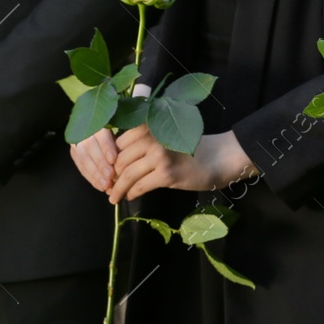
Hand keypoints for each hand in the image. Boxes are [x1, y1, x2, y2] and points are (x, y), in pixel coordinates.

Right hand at [70, 128, 119, 192]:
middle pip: (91, 148)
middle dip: (101, 164)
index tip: (113, 159)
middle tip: (110, 176)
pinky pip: (81, 167)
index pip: (101, 135)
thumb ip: (121, 143)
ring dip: (95, 174)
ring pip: (84, 159)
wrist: (95, 129)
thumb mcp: (119, 133)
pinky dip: (91, 178)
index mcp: (98, 124)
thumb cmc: (115, 133)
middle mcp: (85, 132)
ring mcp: (77, 142)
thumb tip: (127, 159)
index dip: (107, 148)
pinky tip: (100, 186)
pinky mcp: (74, 153)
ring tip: (105, 185)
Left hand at [106, 127, 256, 203]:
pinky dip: (131, 193)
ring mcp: (159, 156)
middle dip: (111, 177)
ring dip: (118, 189)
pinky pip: (140, 186)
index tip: (107, 172)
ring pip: (127, 175)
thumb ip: (141, 144)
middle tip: (109, 187)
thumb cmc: (187, 149)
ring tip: (114, 197)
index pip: (118, 144)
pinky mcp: (166, 174)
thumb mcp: (162, 138)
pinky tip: (130, 197)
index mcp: (148, 126)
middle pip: (120, 160)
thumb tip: (113, 162)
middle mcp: (152, 138)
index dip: (109, 160)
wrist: (216, 158)